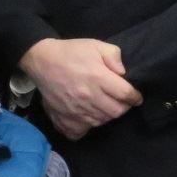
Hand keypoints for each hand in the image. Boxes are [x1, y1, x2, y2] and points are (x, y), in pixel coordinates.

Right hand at [20, 38, 141, 136]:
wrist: (42, 60)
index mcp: (98, 78)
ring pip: (102, 121)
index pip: (126, 94)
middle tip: (120, 101)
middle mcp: (89, 96)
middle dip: (123, 107)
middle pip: (116, 111)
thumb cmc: (71, 52)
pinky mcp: (64, 117)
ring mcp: (76, 109)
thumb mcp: (95, 45)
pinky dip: (87, 127)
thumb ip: (114, 56)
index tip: (135, 96)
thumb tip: (123, 73)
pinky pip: (81, 131)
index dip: (135, 96)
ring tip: (104, 106)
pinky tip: (88, 118)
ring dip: (107, 115)